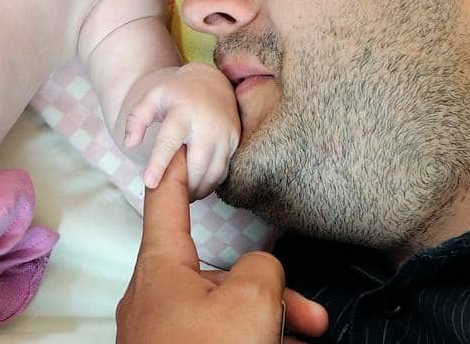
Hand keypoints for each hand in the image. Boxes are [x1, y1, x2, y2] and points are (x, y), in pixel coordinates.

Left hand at [117, 149, 328, 342]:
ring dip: (270, 328)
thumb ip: (260, 270)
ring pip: (224, 317)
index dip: (174, 170)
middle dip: (271, 295)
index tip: (174, 145)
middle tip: (314, 322)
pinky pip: (218, 342)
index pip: (164, 201)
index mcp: (160, 267)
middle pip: (217, 276)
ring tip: (307, 342)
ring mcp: (163, 336)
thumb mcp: (248, 302)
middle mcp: (155, 297)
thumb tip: (259, 274)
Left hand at [121, 63, 238, 197]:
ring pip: (213, 173)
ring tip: (183, 195)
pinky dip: (210, 183)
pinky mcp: (235, 141)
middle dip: (183, 185)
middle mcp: (207, 124)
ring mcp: (225, 133)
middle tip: (170, 197)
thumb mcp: (151, 98)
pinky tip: (198, 187)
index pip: (169, 142)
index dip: (159, 164)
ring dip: (198, 189)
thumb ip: (137, 120)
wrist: (212, 82)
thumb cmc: (176, 93)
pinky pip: (223, 170)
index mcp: (183, 112)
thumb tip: (129, 144)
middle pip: (196, 165)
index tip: (150, 183)